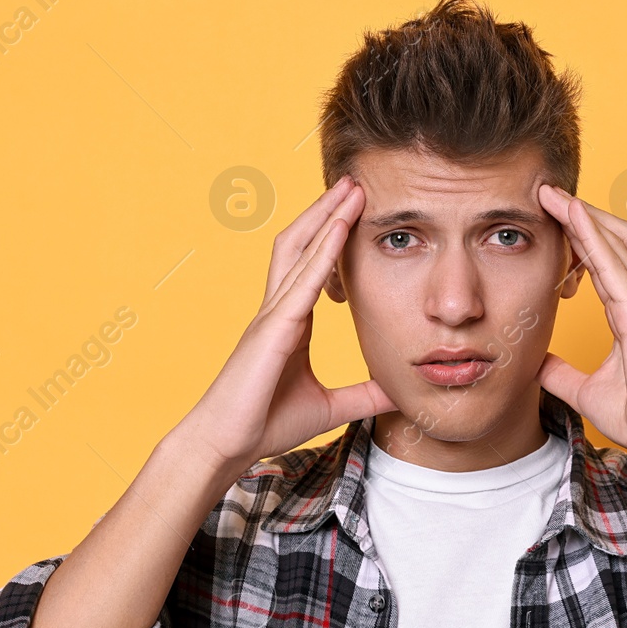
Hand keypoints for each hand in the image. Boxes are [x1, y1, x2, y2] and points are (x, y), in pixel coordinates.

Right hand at [183, 175, 396, 471]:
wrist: (226, 445)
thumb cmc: (266, 424)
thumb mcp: (330, 407)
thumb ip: (364, 395)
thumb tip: (400, 391)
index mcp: (289, 322)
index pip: (313, 265)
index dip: (332, 234)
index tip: (356, 210)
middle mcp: (278, 309)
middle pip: (301, 243)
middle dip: (326, 210)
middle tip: (355, 182)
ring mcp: (271, 315)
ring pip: (298, 250)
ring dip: (325, 216)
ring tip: (350, 188)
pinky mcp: (271, 329)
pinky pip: (301, 281)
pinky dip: (322, 252)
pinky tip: (340, 228)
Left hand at [534, 183, 626, 458]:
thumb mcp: (584, 389)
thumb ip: (560, 372)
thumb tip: (536, 362)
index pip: (605, 260)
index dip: (580, 235)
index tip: (551, 218)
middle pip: (617, 237)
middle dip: (584, 213)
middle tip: (547, 195)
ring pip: (617, 241)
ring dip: (584, 214)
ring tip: (553, 194)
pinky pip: (614, 264)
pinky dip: (592, 236)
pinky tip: (571, 218)